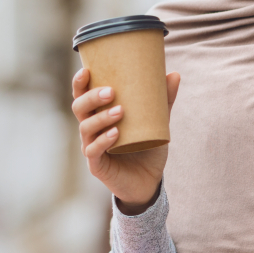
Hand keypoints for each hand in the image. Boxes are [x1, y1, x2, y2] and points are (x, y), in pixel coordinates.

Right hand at [71, 68, 180, 214]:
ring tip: (120, 111)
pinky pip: (94, 151)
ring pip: (85, 128)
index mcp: (98, 115)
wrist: (148, 182)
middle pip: (79, 108)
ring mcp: (91, 147)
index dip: (79, 83)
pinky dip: (103, 141)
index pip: (81, 96)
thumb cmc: (147, 148)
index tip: (87, 70)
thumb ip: (163, 100)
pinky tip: (115, 134)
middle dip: (91, 97)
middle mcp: (90, 130)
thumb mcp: (156, 122)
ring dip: (101, 118)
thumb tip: (174, 74)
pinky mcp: (97, 165)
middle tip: (111, 92)